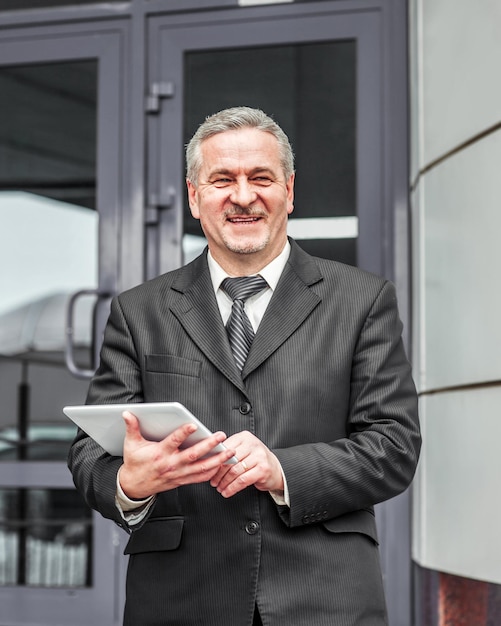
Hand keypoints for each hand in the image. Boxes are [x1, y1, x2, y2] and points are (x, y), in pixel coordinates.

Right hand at [118, 411, 235, 499]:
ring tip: (229, 451)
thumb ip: (131, 428)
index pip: (173, 442)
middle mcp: (171, 464)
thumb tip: (127, 413)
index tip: (193, 425)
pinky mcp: (182, 480)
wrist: (133, 486)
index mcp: (159, 454)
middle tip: (221, 436)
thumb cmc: (135, 463)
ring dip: (217, 460)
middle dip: (209, 445)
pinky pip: (200, 478)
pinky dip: (212, 472)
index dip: (183, 433)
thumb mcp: (131, 444)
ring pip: (201, 468)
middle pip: (193, 455)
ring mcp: (178, 474)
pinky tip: (222, 464)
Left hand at [210, 430, 283, 497]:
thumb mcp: (243, 451)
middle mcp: (253, 444)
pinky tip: (227, 492)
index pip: (225, 448)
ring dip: (224, 482)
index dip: (215, 460)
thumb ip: (229, 452)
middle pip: (229, 460)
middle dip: (218, 473)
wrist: (276, 469)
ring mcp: (259, 456)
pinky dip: (232, 488)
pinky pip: (242, 480)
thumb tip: (209, 459)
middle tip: (212, 481)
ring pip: (235, 471)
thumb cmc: (256, 460)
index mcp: (245, 437)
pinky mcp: (263, 469)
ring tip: (219, 488)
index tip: (209, 469)